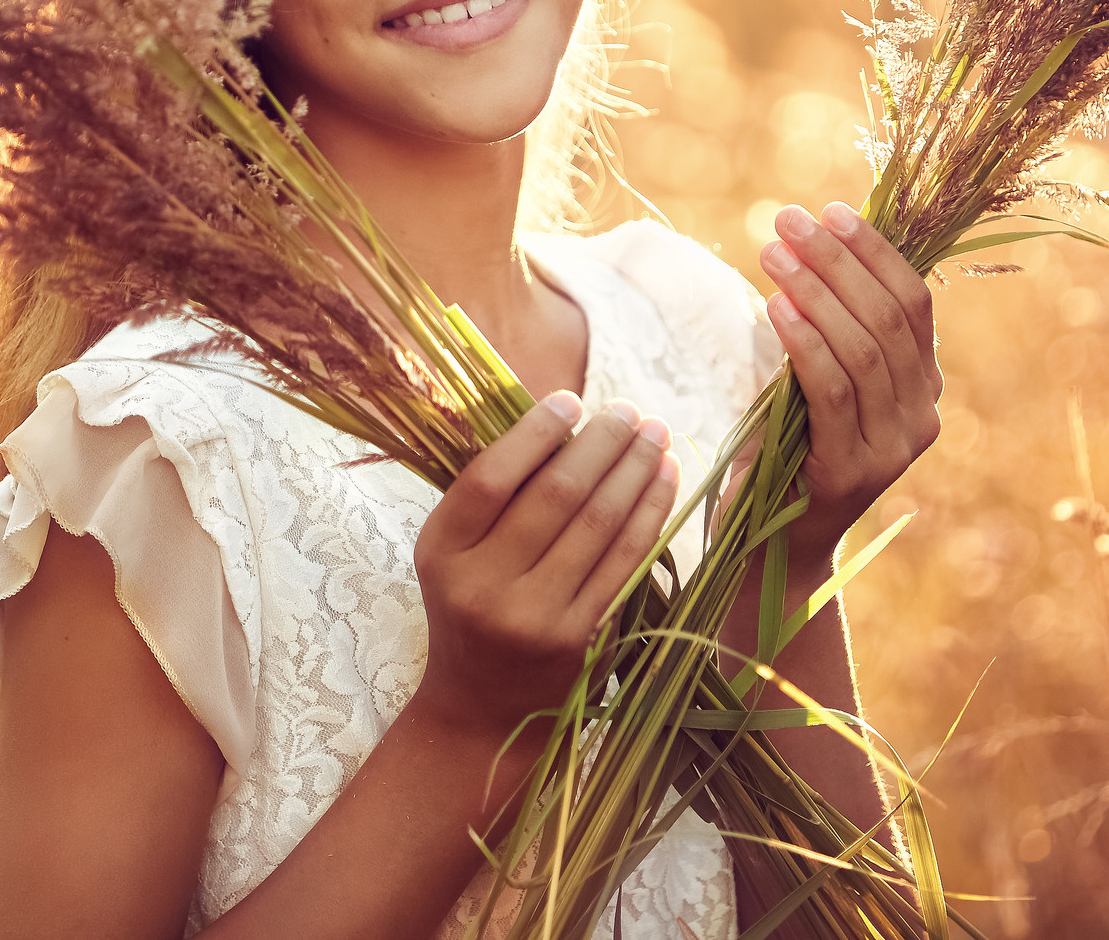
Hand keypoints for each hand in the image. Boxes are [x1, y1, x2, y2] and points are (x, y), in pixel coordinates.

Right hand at [409, 392, 680, 750]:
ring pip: (598, 524)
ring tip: (656, 433)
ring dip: (635, 470)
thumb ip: (493, 494)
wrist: (483, 710)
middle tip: (628, 410)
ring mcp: (535, 617)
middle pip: (555, 495)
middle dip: (600, 443)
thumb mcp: (454, 554)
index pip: (490, 478)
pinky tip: (666, 480)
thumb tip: (560, 417)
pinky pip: (625, 561)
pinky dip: (650, 513)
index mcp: (442, 553)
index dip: (534, 433)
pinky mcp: (581, 639)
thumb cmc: (471, 609)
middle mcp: (483, 587)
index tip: (570, 400)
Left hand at [756, 201, 942, 561]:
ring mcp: (892, 448)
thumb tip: (815, 238)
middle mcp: (922, 415)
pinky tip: (775, 307)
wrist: (770, 543)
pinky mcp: (851, 472)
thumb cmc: (787, 447)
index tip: (830, 210)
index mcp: (923, 385)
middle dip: (838, 260)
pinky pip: (831, 391)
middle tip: (787, 222)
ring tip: (772, 254)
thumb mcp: (817, 378)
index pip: (914, 301)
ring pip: (863, 350)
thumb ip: (831, 325)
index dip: (874, 250)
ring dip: (815, 291)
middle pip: (889, 318)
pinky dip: (804, 341)